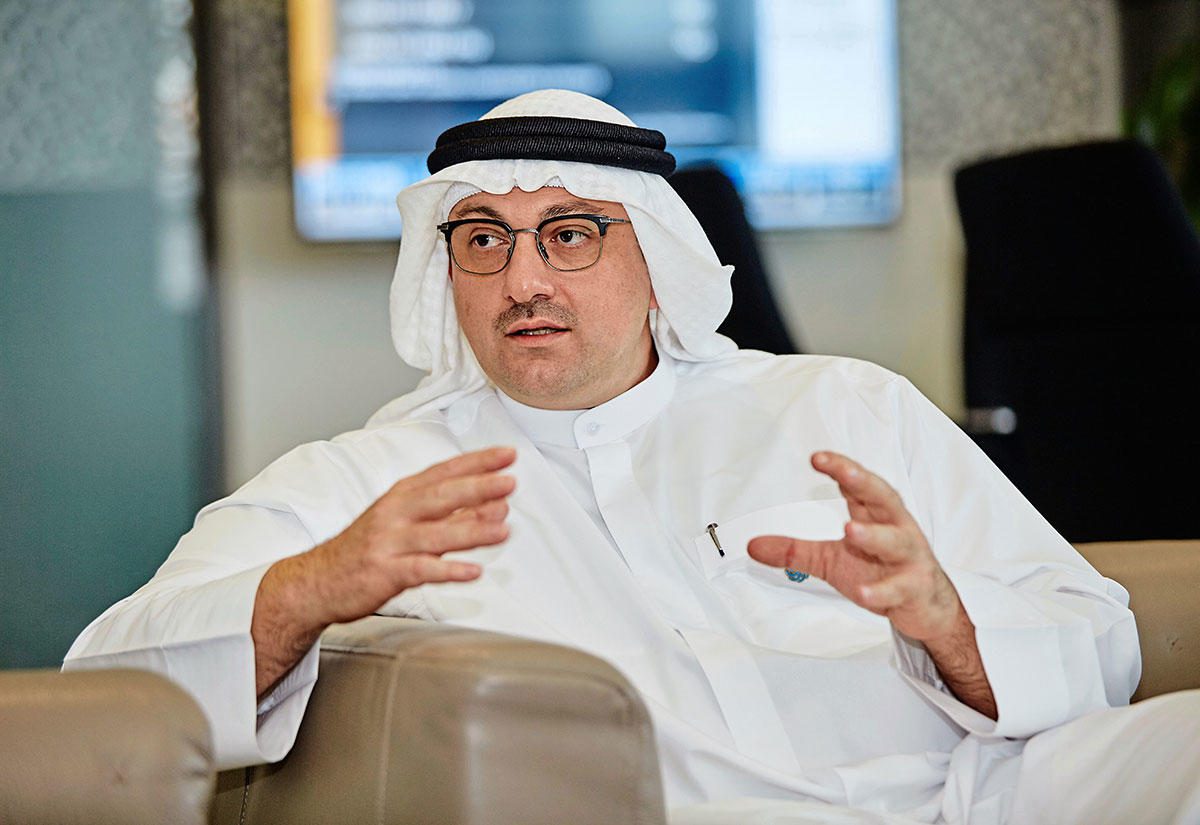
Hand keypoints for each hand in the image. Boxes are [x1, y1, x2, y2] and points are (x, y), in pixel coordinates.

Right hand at [253, 446, 517, 695]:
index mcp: (401, 495)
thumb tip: (493, 505)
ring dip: (471, 531)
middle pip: (441, 497)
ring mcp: (390, 543)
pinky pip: (421, 570)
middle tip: (509, 482)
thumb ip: (446, 513)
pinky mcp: (385, 572)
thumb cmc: (366, 548)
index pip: (444, 472)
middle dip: (477, 488)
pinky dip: (447, 570)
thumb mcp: (401, 520)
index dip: (477, 462)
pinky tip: (472, 571)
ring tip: (503, 529)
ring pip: (435, 534)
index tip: (507, 455)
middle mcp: (396, 514)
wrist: (315, 581)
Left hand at [747, 451, 962, 642]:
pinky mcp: (914, 589)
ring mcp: (908, 559)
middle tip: (843, 472)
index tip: (817, 457)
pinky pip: (898, 589)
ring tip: (849, 530)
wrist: (925, 606)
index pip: (858, 484)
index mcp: (875, 515)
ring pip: (895, 541)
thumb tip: (752, 546)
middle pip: (883, 499)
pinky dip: (881, 591)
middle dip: (863, 483)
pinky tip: (863, 592)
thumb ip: (794, 551)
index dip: (840, 468)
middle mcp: (896, 529)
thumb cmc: (881, 571)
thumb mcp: (831, 560)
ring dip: (874, 535)